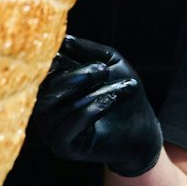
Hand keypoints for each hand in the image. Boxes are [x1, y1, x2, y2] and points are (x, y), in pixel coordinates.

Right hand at [32, 36, 164, 175]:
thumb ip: (87, 51)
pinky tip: (110, 100)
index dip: (61, 58)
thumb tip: (64, 39)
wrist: (143, 128)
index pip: (44, 68)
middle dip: (78, 75)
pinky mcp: (62, 146)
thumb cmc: (123, 93)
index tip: (84, 53)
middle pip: (47, 86)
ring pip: (63, 105)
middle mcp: (43, 106)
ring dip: (95, 92)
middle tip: (103, 70)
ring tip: (123, 87)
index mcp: (50, 85)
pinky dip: (91, 110)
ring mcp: (50, 128)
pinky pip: (68, 127)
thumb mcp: (111, 64)